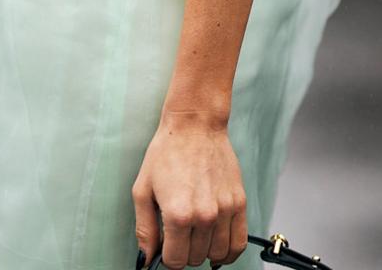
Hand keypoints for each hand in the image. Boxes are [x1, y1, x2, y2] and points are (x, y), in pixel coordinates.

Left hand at [132, 110, 247, 267]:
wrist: (195, 125)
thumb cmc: (168, 151)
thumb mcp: (143, 189)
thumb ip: (144, 229)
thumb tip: (146, 258)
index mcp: (178, 214)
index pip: (175, 261)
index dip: (167, 256)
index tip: (166, 245)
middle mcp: (204, 215)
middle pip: (195, 259)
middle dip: (184, 251)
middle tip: (179, 233)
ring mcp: (225, 210)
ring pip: (218, 254)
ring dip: (205, 251)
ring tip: (196, 235)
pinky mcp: (239, 202)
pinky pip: (239, 243)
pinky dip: (229, 252)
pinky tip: (218, 247)